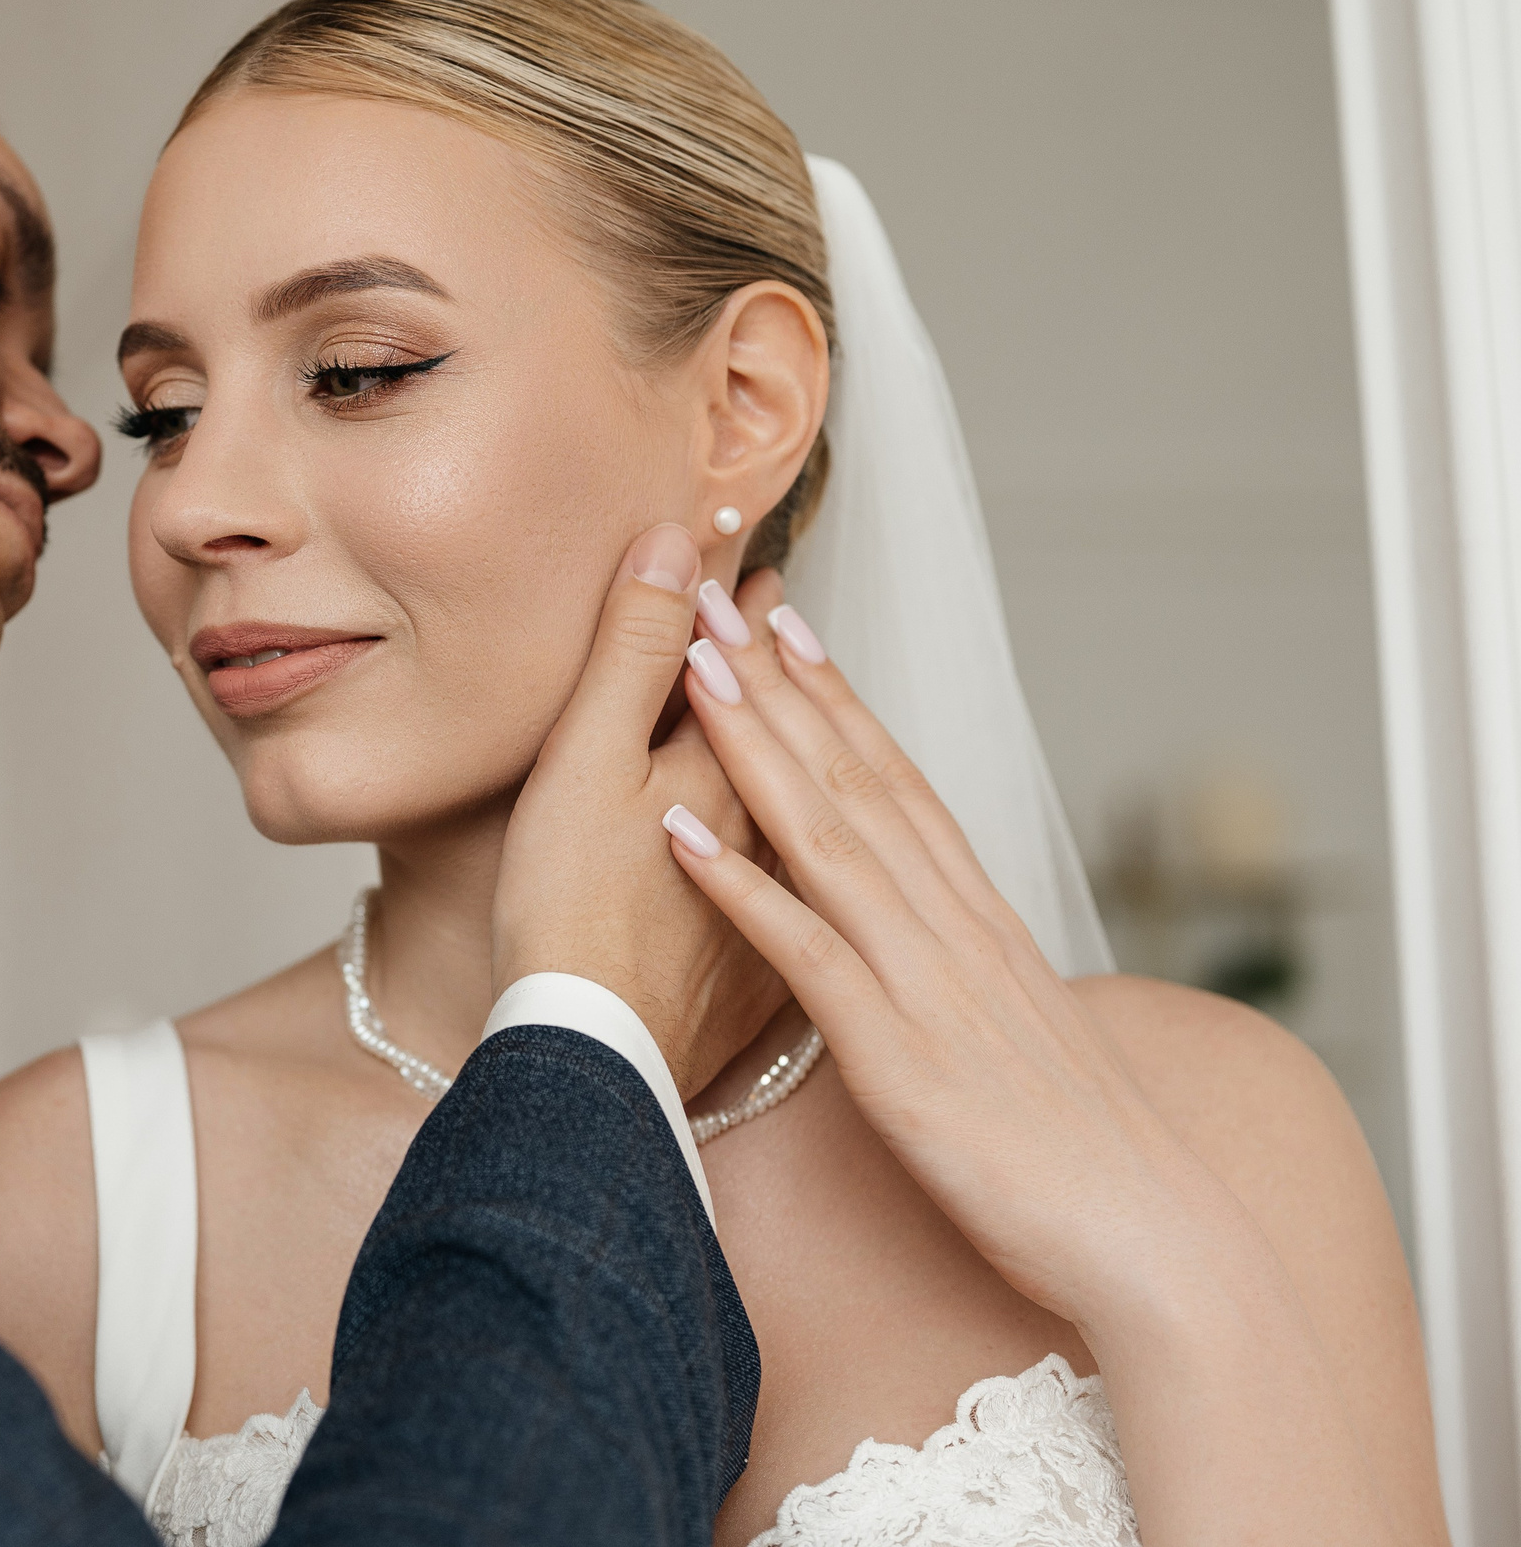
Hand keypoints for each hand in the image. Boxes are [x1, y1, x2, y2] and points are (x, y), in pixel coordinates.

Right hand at [490, 526, 788, 1095]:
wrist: (594, 1059)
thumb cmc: (569, 910)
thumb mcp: (586, 760)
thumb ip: (633, 652)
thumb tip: (676, 549)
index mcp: (735, 775)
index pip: (758, 678)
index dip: (755, 621)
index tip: (765, 576)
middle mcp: (774, 841)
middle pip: (796, 745)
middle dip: (791, 679)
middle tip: (788, 624)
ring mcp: (774, 918)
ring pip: (805, 824)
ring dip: (805, 763)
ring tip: (805, 726)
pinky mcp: (759, 985)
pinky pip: (799, 905)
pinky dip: (793, 861)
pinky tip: (791, 871)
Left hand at [660, 586, 1254, 1331]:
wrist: (1156, 1238)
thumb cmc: (1082, 1157)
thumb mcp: (1023, 1042)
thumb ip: (975, 985)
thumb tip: (950, 958)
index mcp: (982, 925)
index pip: (902, 785)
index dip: (841, 702)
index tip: (791, 626)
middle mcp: (954, 931)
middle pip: (857, 781)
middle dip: (782, 686)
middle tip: (720, 596)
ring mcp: (926, 986)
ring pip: (827, 838)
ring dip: (754, 747)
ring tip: (692, 667)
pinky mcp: (899, 1056)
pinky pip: (805, 955)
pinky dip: (741, 890)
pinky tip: (679, 836)